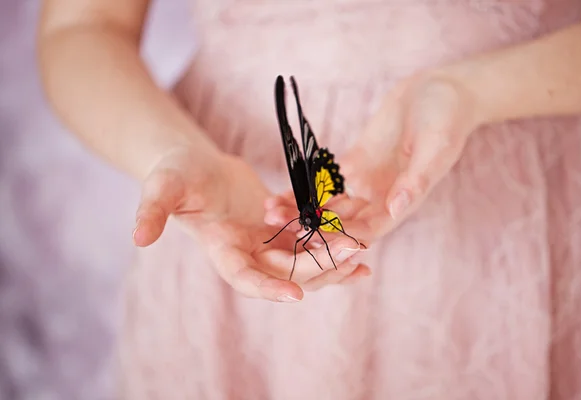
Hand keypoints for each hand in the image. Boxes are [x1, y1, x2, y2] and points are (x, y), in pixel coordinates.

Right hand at [132, 146, 370, 301]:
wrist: (195, 165)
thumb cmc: (175, 173)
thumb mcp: (162, 186)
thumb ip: (150, 210)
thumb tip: (137, 237)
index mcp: (220, 250)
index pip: (244, 278)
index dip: (268, 288)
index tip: (297, 295)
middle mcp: (247, 254)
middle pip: (286, 271)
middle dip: (320, 266)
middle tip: (354, 254)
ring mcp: (265, 242)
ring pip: (304, 259)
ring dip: (334, 258)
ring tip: (365, 252)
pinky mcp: (279, 227)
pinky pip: (310, 237)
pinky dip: (332, 238)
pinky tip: (361, 233)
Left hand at [264, 70, 484, 241]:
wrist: (439, 89)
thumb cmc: (447, 117)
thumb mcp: (436, 148)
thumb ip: (416, 180)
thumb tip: (396, 208)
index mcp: (403, 202)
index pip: (369, 230)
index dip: (341, 237)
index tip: (312, 239)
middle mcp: (382, 198)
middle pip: (343, 222)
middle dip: (312, 227)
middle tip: (279, 225)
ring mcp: (366, 181)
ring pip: (330, 206)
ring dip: (303, 211)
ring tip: (271, 210)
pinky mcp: (354, 163)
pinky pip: (326, 182)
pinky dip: (306, 189)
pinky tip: (281, 192)